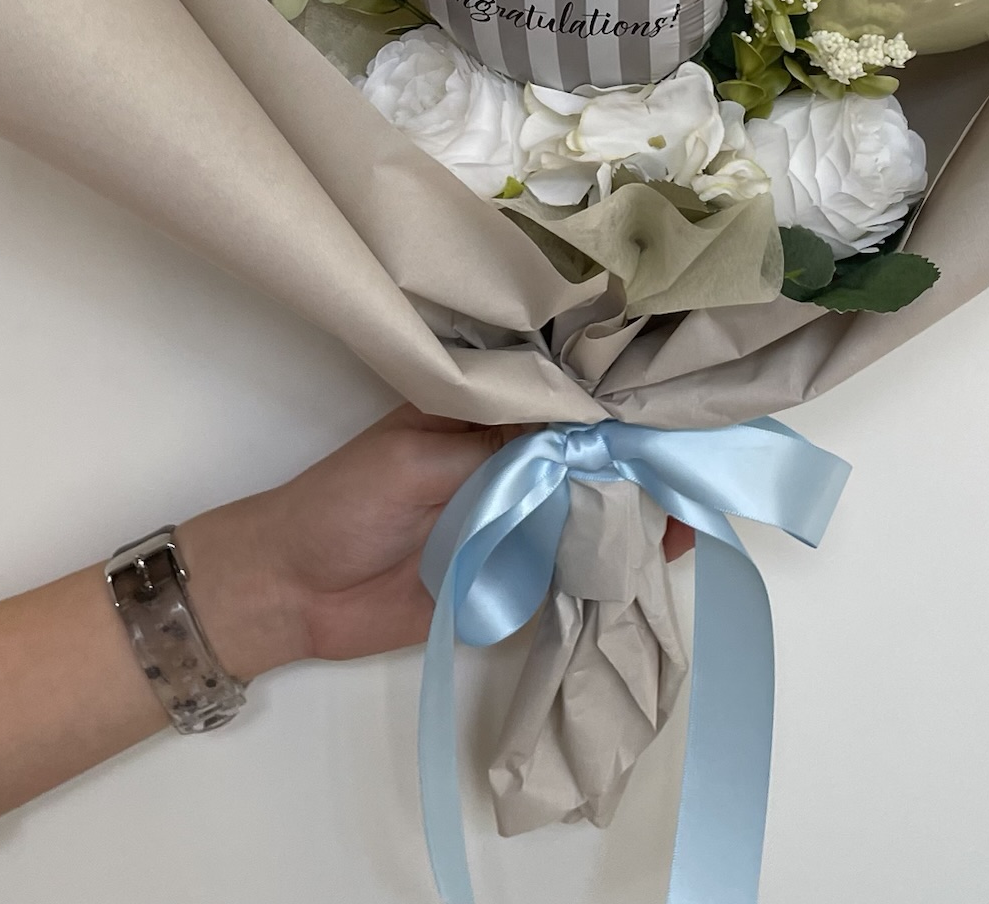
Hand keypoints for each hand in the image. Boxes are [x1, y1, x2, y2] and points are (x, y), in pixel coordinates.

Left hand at [182, 406, 695, 676]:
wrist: (293, 593)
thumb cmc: (341, 504)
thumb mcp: (417, 460)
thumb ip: (497, 452)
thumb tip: (581, 434)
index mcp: (480, 410)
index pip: (559, 395)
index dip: (612, 398)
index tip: (668, 402)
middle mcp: (505, 456)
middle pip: (587, 451)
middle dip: (639, 457)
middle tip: (695, 465)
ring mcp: (512, 515)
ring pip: (588, 505)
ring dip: (636, 510)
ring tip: (688, 515)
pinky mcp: (510, 573)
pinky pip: (570, 565)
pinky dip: (611, 562)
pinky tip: (653, 560)